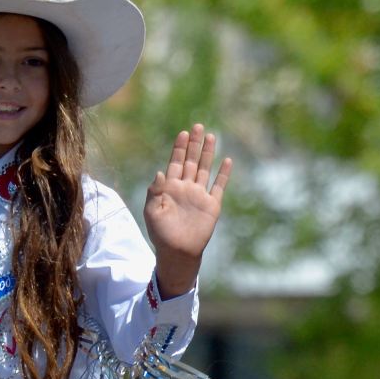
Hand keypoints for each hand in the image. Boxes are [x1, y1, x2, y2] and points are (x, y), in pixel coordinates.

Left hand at [145, 125, 232, 297]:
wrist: (178, 252)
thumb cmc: (161, 234)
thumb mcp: (152, 211)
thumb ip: (155, 191)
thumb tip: (159, 171)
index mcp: (170, 188)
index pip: (175, 162)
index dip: (179, 148)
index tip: (182, 133)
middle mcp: (186, 188)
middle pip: (191, 161)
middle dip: (194, 144)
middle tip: (197, 126)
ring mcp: (199, 195)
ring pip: (205, 169)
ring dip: (208, 153)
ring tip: (211, 136)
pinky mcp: (211, 205)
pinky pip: (218, 186)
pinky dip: (223, 174)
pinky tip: (227, 160)